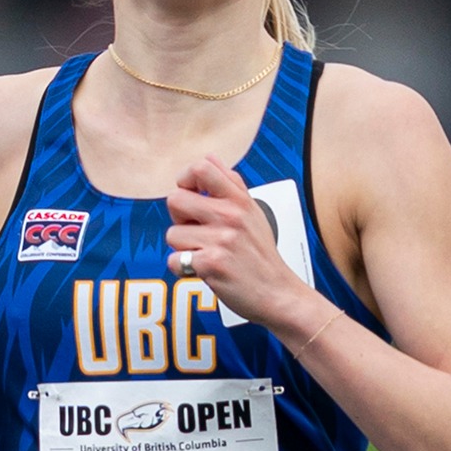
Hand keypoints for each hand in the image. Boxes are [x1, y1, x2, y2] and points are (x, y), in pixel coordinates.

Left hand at [165, 155, 311, 328]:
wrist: (278, 292)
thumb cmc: (261, 254)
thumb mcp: (254, 212)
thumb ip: (231, 185)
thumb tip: (210, 158)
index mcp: (239, 200)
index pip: (201, 167)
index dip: (186, 179)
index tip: (190, 194)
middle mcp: (230, 216)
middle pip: (175, 200)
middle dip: (179, 218)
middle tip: (195, 230)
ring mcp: (220, 240)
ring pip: (173, 234)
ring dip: (183, 248)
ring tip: (204, 253)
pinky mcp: (211, 264)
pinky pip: (175, 260)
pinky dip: (183, 269)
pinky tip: (202, 270)